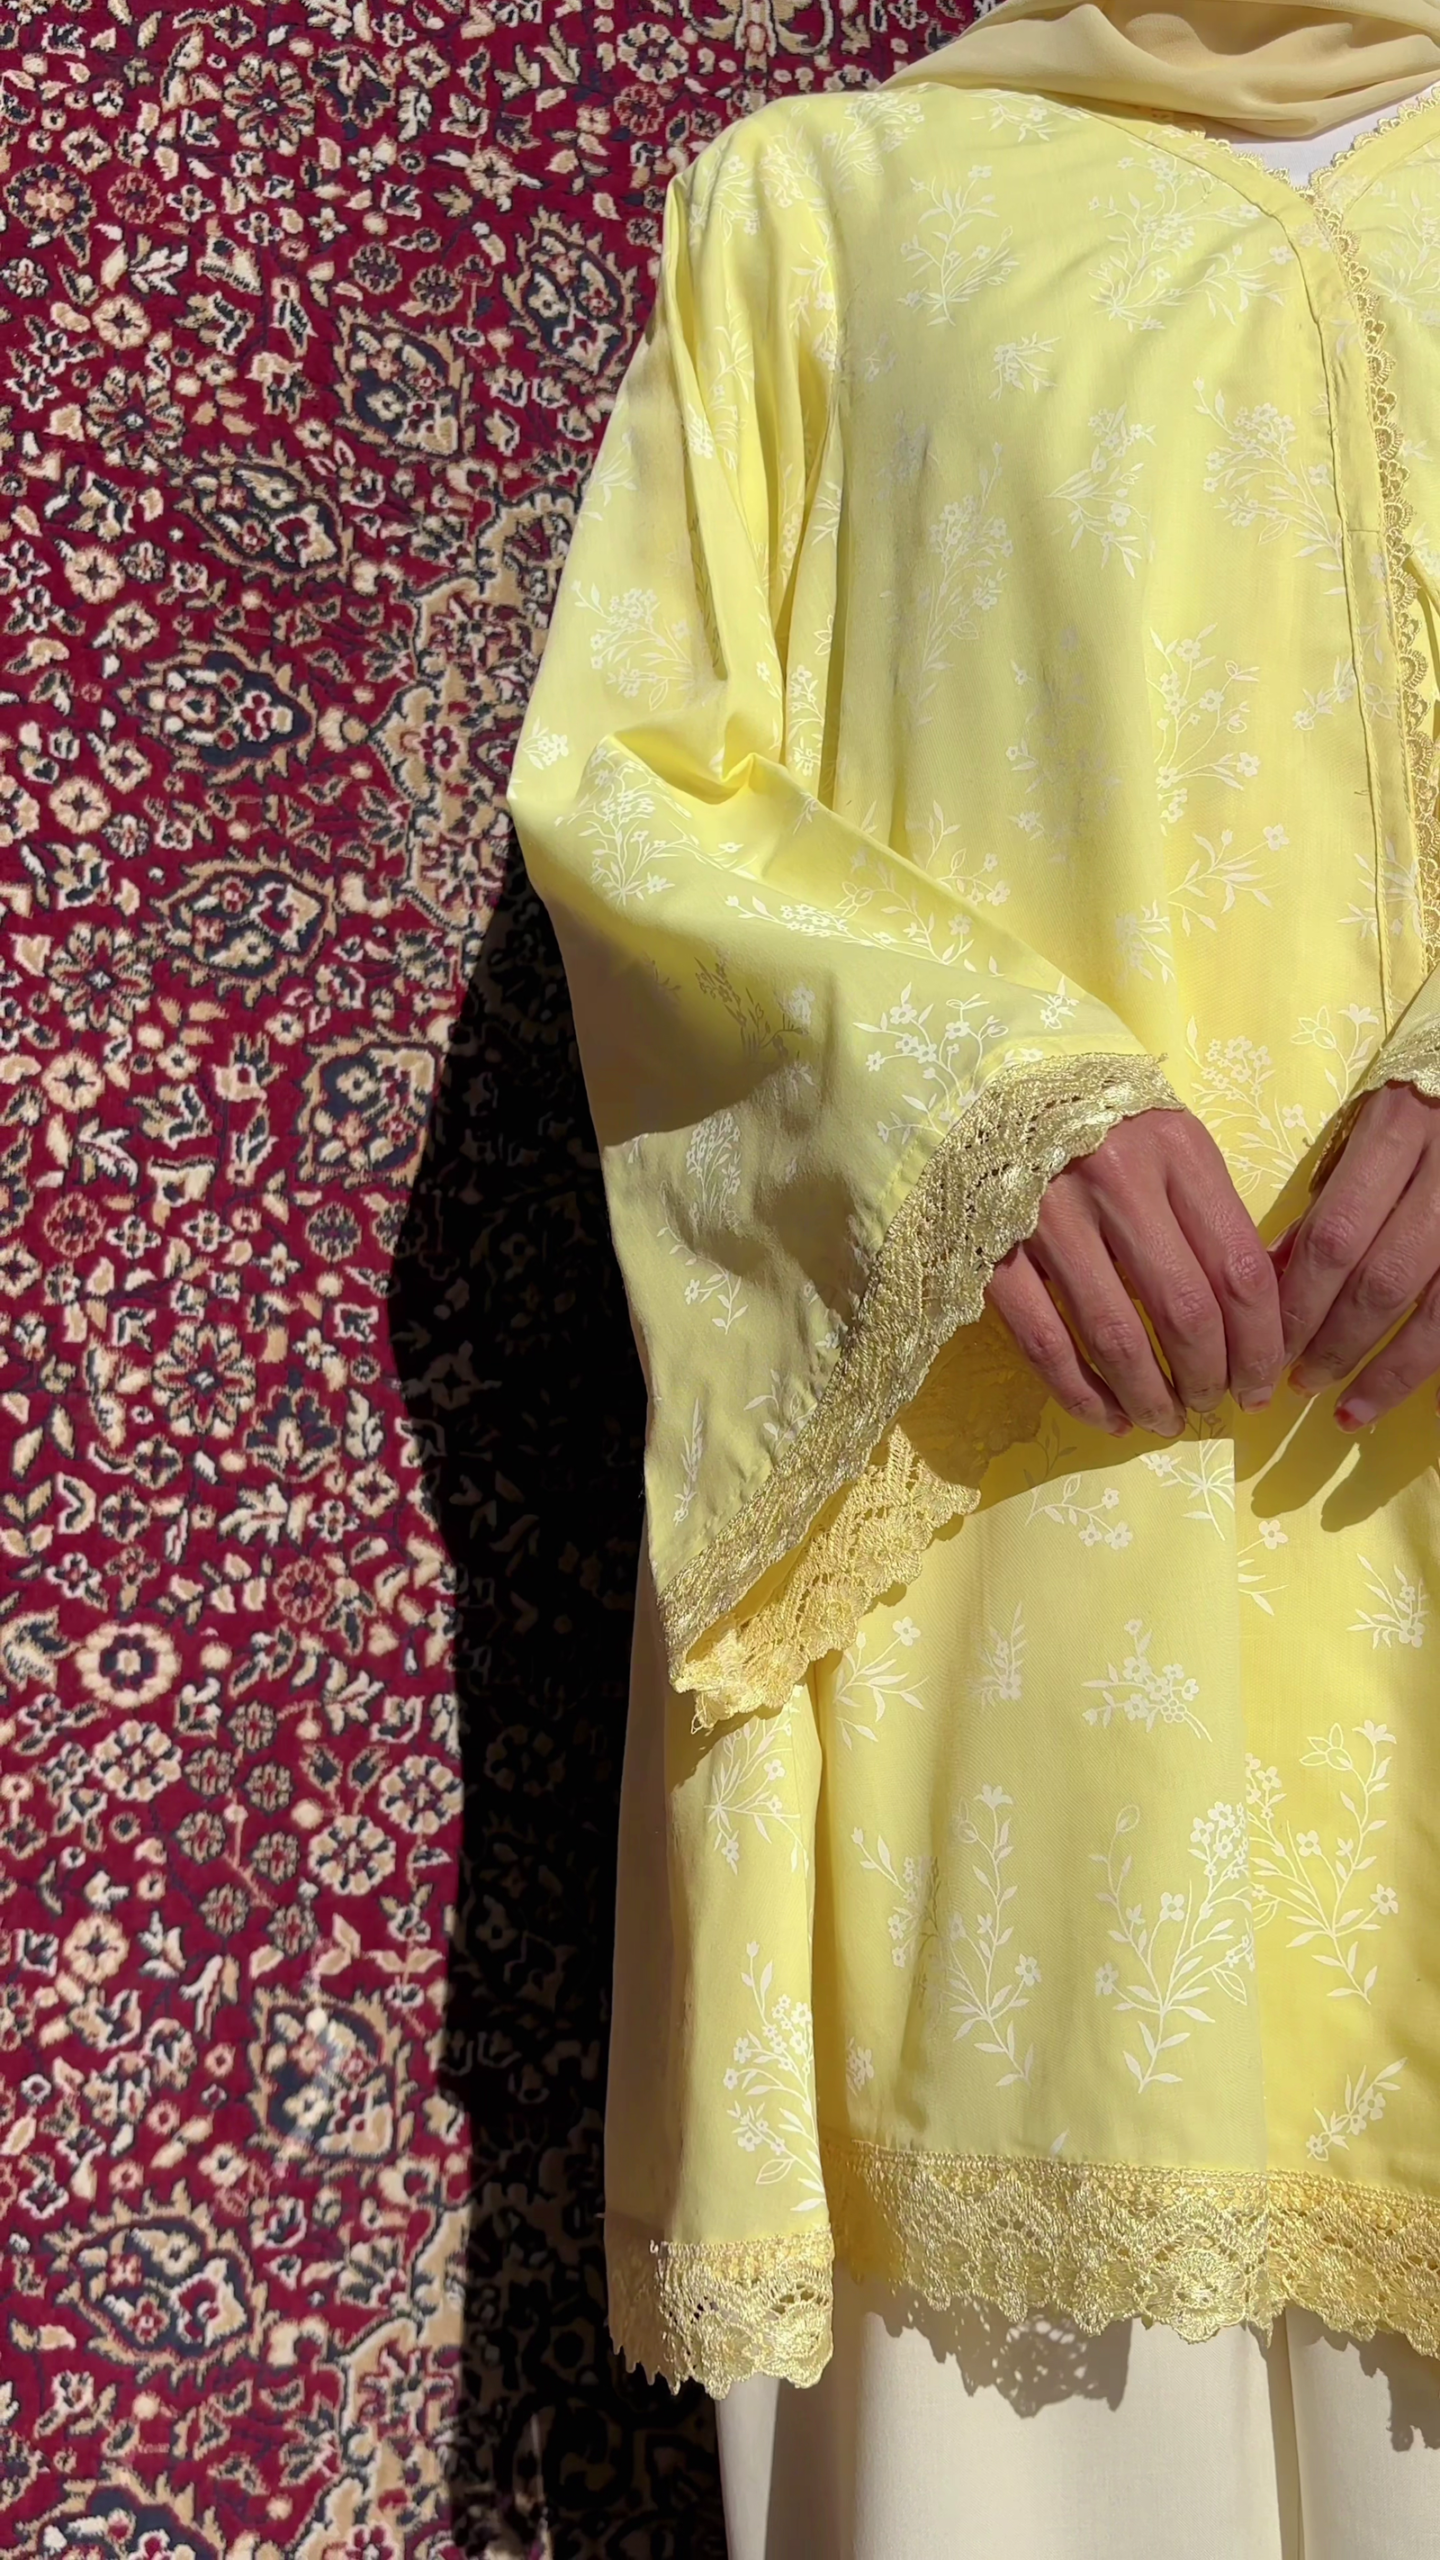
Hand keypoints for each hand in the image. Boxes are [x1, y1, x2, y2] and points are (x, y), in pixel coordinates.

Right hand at [988, 1108, 1283, 1436]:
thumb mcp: (1171, 1142)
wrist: (989, 1084)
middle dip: (1210, 1377)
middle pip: (1184, 1310)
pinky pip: (1045, 1342)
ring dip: (1149, 1396)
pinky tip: (1108, 1417)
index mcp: (1175, 1151)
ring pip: (1115, 1336)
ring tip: (1164, 1421)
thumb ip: (1212, 1214)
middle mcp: (1116, 1180)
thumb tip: (1256, 1315)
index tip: (1262, 1383)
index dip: (1260, 1343)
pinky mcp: (991, 1250)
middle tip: (1215, 1406)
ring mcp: (1047, 1216)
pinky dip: (1082, 1394)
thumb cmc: (1099, 1121)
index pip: (1239, 1269)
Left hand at [1278, 1080, 1439, 1427]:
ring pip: (1436, 1311)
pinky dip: (1439, 1364)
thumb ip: (1328, 1199)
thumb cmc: (1416, 1104)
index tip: (1267, 1344)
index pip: (1336, 1236)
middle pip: (1382, 1280)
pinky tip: (1419, 1403)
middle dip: (1334, 1343)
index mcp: (1398, 1135)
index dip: (1299, 1300)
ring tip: (1348, 1412)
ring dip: (1388, 1372)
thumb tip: (1275, 1276)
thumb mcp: (1366, 1128)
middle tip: (1298, 1384)